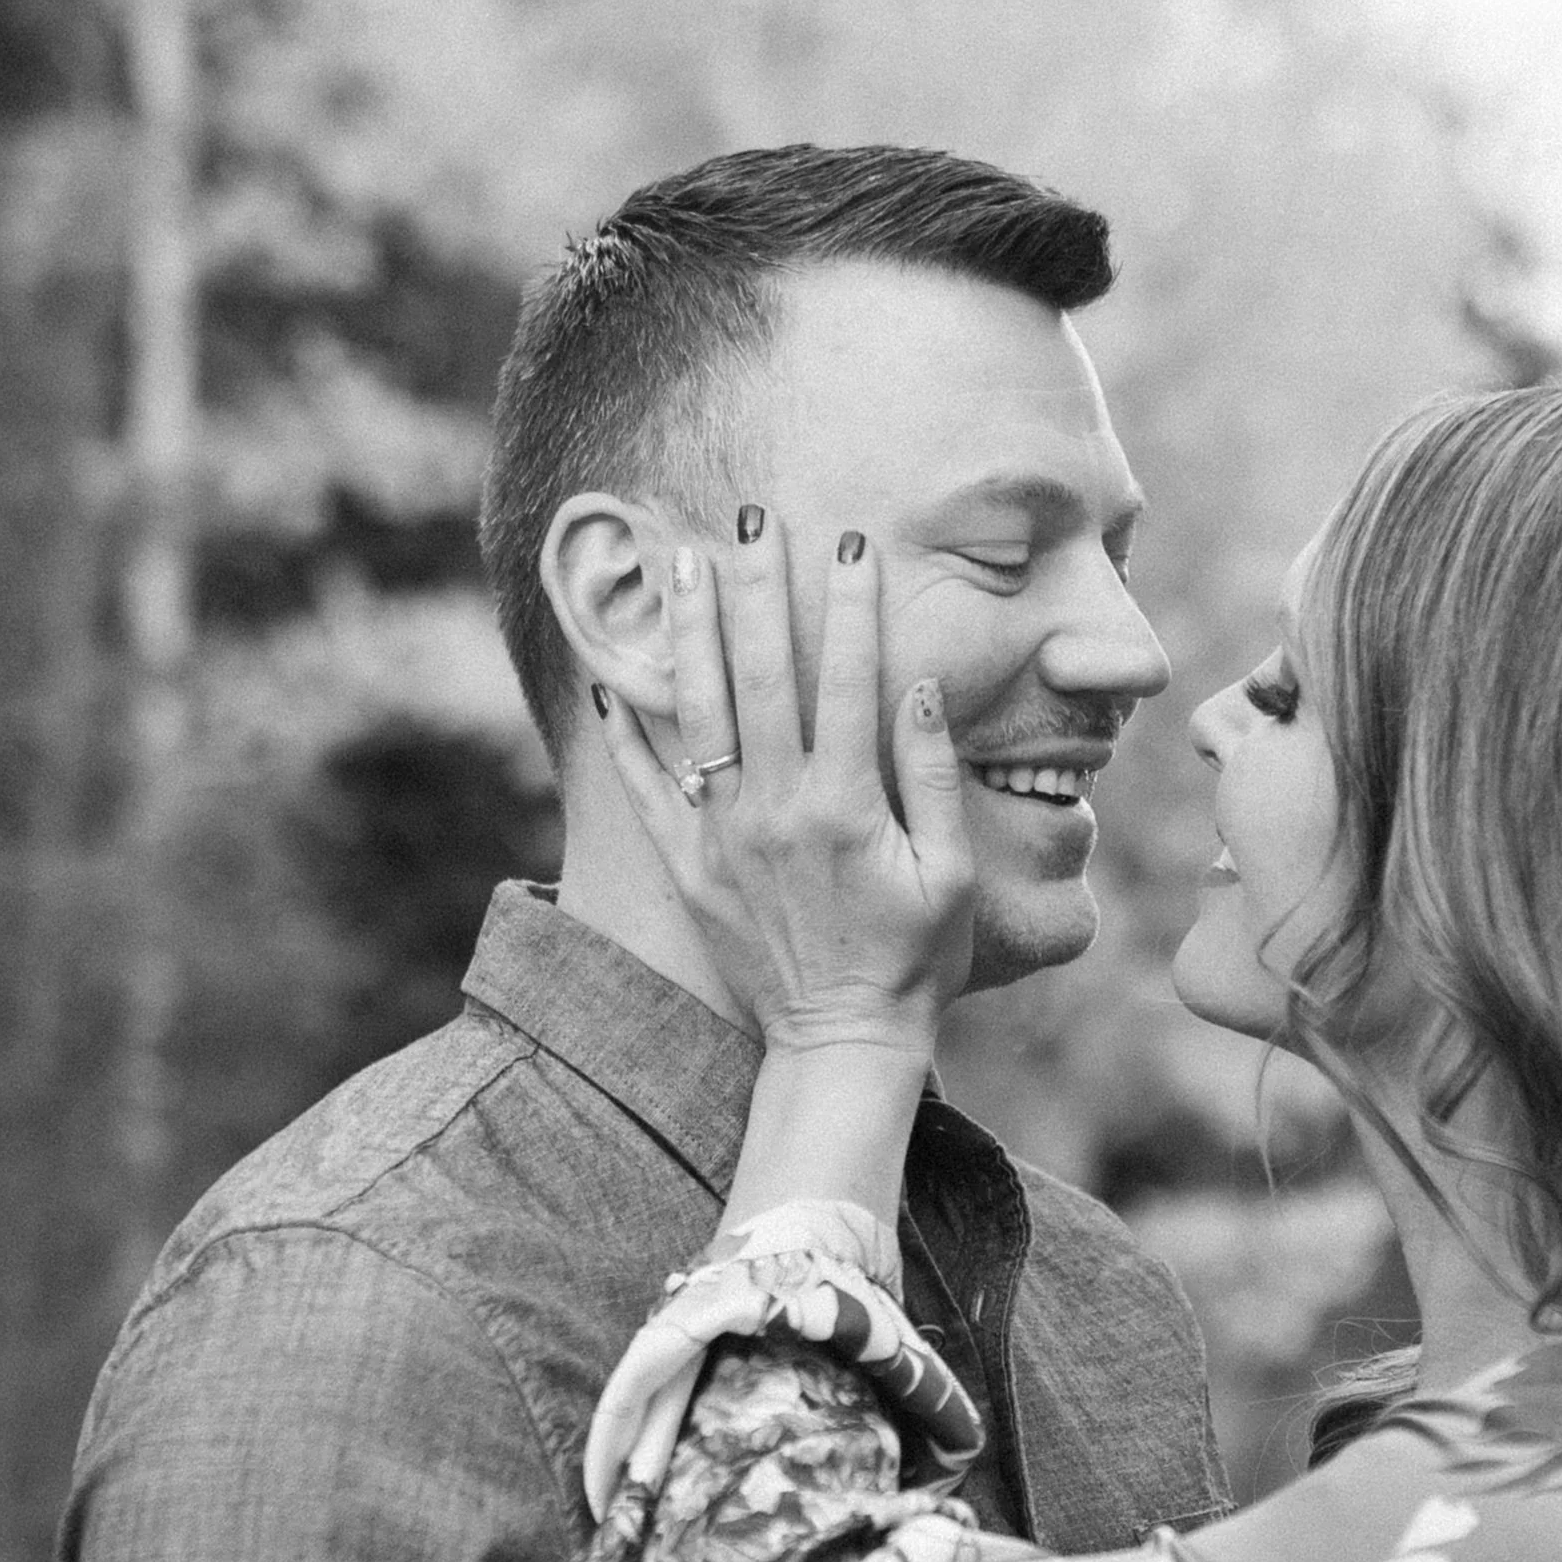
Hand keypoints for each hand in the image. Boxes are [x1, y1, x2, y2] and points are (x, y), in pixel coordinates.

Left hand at [600, 512, 975, 1057]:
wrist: (840, 1044)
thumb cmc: (914, 961)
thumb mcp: (950, 873)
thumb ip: (933, 777)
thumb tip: (919, 688)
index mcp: (848, 806)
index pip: (849, 679)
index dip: (850, 605)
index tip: (850, 541)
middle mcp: (777, 809)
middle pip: (762, 674)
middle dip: (760, 588)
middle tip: (754, 517)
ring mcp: (723, 836)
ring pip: (699, 711)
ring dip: (693, 630)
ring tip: (686, 562)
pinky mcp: (688, 866)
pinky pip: (646, 787)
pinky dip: (625, 732)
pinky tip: (611, 679)